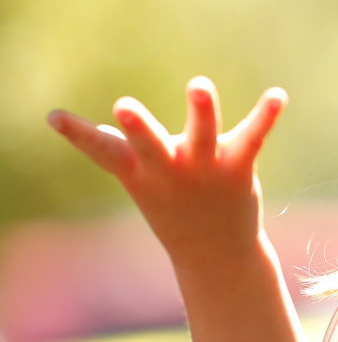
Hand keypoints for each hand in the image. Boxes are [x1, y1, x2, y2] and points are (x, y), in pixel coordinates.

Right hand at [48, 76, 286, 271]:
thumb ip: (118, 153)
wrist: (215, 254)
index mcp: (141, 172)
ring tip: (198, 86)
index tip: (54, 117)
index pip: (103, 152)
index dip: (78, 135)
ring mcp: (205, 168)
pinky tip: (278, 96)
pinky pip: (252, 137)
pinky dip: (265, 115)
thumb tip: (80, 127)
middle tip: (123, 108)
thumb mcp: (141, 182)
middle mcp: (170, 169)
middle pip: (150, 145)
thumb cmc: (173, 208)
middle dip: (138, 127)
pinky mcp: (237, 167)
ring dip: (200, 112)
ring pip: (201, 136)